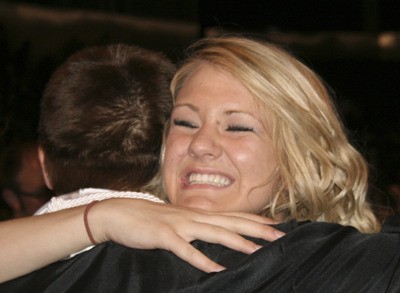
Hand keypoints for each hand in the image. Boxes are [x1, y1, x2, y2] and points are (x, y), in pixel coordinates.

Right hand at [90, 199, 284, 272]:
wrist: (119, 213)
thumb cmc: (150, 219)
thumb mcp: (178, 221)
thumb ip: (196, 227)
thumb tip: (214, 233)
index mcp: (198, 214)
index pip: (233, 216)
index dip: (256, 220)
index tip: (277, 226)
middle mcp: (194, 216)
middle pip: (231, 222)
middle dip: (258, 229)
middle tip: (281, 235)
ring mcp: (180, 225)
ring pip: (215, 232)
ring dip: (237, 242)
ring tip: (259, 250)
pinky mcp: (164, 236)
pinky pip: (186, 250)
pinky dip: (203, 259)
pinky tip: (218, 269)